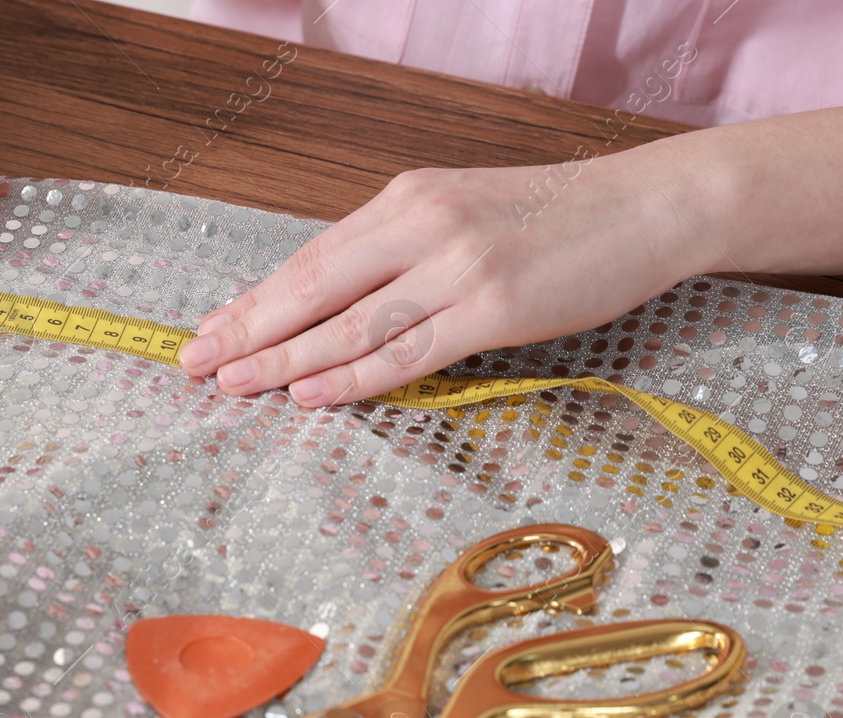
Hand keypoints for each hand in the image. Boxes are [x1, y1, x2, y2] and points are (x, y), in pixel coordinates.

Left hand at [178, 155, 703, 405]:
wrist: (648, 205)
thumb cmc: (556, 218)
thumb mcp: (465, 214)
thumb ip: (403, 251)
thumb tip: (339, 303)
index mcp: (407, 198)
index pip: (312, 258)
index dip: (255, 299)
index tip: (210, 328)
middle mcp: (421, 224)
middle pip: (312, 287)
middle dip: (247, 330)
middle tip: (194, 362)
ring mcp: (457, 264)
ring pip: (349, 323)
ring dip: (284, 360)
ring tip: (233, 384)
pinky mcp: (494, 306)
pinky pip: (406, 351)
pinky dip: (350, 376)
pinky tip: (308, 394)